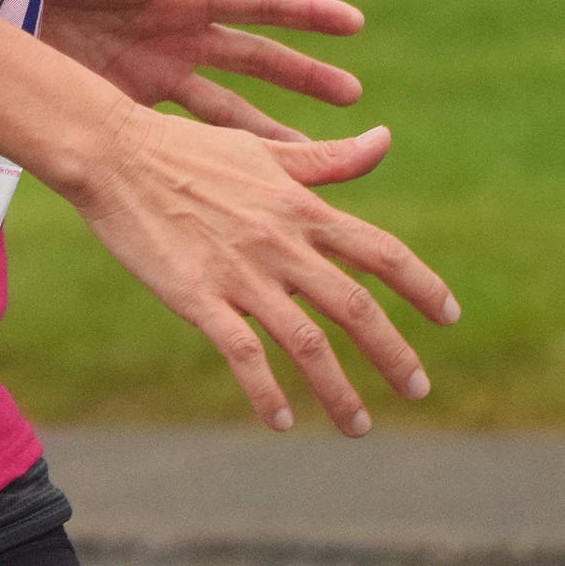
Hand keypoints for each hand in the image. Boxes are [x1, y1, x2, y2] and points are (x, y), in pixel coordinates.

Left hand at [40, 0, 363, 138]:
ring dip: (269, 135)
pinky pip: (180, 136)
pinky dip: (209, 159)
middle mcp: (182, 36)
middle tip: (356, 103)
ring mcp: (157, 73)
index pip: (262, 5)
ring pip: (229, 112)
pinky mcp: (126, 104)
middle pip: (259, 62)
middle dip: (307, 80)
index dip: (308, 14)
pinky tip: (234, 183)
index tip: (356, 24)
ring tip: (315, 163)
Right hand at [75, 102, 458, 434]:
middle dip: (394, 353)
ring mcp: (240, 272)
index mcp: (300, 206)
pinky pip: (244, 356)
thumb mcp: (264, 151)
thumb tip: (385, 140)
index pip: (380, 252)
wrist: (115, 154)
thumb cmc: (188, 149)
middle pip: (355, 306)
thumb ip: (327, 160)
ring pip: (307, 342)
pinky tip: (282, 421)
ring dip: (339, 390)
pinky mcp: (198, 296)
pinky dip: (267, 393)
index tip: (450, 317)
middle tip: (418, 389)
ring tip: (359, 425)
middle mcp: (280, 242)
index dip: (422, 286)